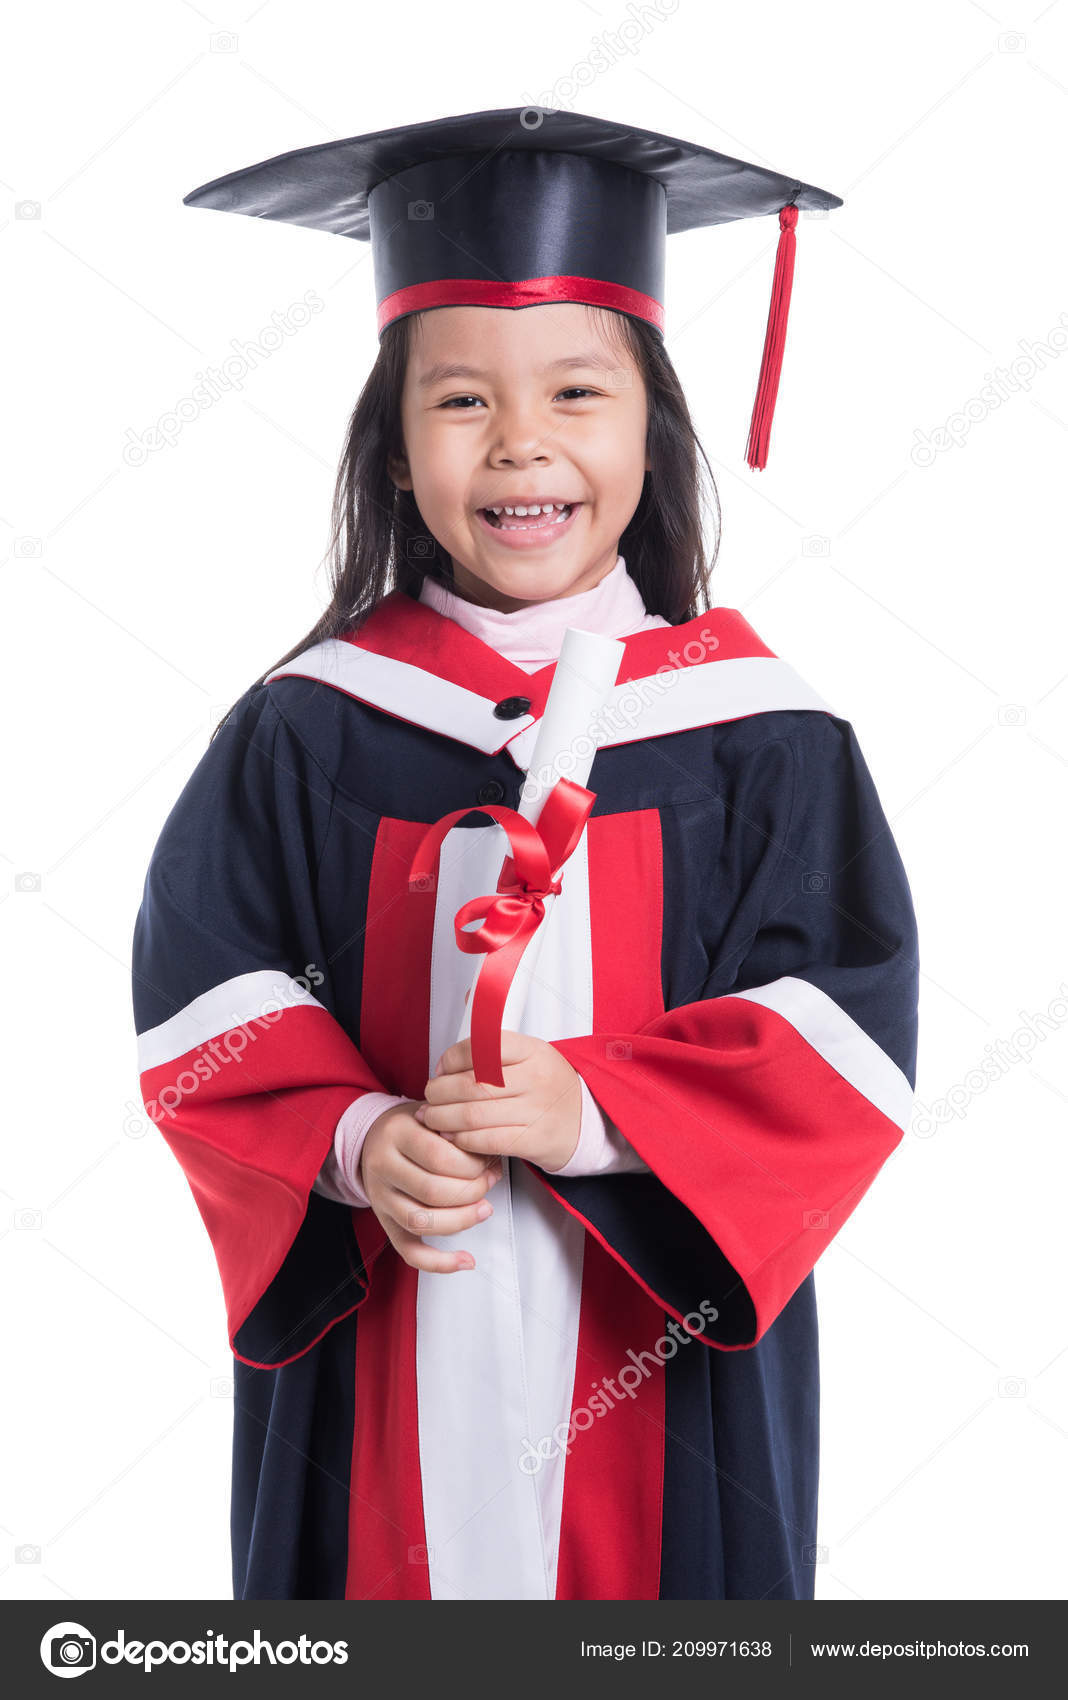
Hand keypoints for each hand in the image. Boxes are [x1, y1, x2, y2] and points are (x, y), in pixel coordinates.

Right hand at [359, 1100, 501, 1272]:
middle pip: (431, 1191)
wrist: (375, 1136)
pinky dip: (440, 1262)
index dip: (472, 1165)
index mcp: (396, 1133)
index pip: (438, 1156)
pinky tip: (465, 1260)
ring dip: (461, 1221)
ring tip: (484, 1210)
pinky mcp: (385, 1222)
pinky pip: (410, 1252)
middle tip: (489, 1182)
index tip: (489, 1163)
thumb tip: (492, 1165)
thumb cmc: (414, 1126)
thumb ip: (460, 1133)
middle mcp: (383, 1166)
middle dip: (472, 1191)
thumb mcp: (435, 1115)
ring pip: (421, 1222)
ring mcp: (380, 1197)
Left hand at [415, 1031, 581, 1173]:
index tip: (440, 1069)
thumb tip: (468, 996)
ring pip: (474, 1115)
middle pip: (471, 1085)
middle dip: (439, 1093)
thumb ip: (496, 1037)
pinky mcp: (534, 1140)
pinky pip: (487, 1140)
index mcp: (532, 1050)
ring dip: (443, 1119)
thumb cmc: (549, 1086)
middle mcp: (536, 1078)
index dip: (451, 1059)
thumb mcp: (531, 1053)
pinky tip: (454, 1136)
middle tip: (429, 1098)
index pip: (481, 1047)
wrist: (587, 1121)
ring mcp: (537, 1111)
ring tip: (432, 1118)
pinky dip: (463, 1140)